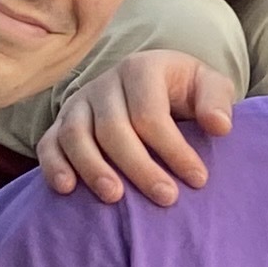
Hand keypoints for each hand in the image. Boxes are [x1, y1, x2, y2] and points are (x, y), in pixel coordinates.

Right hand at [40, 46, 237, 203]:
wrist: (152, 84)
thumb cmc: (183, 90)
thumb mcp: (207, 85)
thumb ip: (216, 100)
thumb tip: (219, 126)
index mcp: (141, 68)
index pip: (151, 113)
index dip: (174, 149)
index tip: (198, 179)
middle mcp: (105, 83)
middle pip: (113, 128)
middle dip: (140, 167)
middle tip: (166, 198)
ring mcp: (79, 103)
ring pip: (76, 136)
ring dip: (93, 169)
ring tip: (115, 198)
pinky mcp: (61, 123)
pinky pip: (48, 143)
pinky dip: (54, 166)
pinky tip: (68, 189)